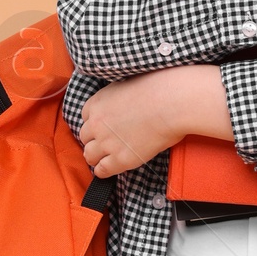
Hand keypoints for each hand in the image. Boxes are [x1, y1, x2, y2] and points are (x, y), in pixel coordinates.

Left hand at [78, 65, 232, 177]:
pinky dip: (104, 170)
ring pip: (89, 155)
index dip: (95, 123)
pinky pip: (102, 170)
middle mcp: (96, 124)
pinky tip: (110, 168)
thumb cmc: (157, 89)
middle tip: (107, 142)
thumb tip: (121, 105)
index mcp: (97, 103)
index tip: (104, 126)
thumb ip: (116, 98)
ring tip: (106, 157)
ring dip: (97, 156)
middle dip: (95, 139)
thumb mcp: (126, 84)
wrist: (171, 104)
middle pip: (85, 137)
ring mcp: (107, 143)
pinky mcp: (120, 159)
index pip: (85, 117)